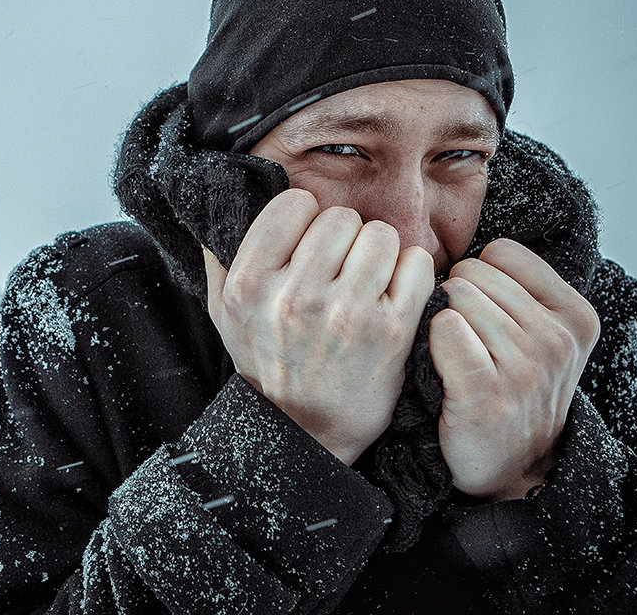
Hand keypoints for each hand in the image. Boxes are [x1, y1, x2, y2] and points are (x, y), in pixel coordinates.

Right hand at [203, 188, 433, 465]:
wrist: (305, 432)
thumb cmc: (268, 366)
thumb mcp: (225, 316)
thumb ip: (220, 262)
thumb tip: (222, 208)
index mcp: (251, 284)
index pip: (295, 203)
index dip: (306, 218)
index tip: (308, 243)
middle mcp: (296, 297)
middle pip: (341, 217)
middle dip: (344, 237)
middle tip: (341, 267)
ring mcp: (346, 314)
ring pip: (381, 235)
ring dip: (379, 253)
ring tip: (368, 279)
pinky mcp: (391, 331)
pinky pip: (416, 264)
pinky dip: (411, 273)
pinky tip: (395, 292)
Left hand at [430, 238, 599, 500]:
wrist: (512, 467)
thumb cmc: (513, 386)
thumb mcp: (542, 333)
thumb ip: (519, 286)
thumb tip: (463, 242)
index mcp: (576, 315)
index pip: (501, 252)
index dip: (480, 277)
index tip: (485, 312)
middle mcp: (558, 339)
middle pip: (473, 274)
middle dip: (456, 300)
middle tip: (465, 341)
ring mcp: (525, 367)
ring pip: (454, 299)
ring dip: (442, 325)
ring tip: (458, 358)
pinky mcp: (487, 393)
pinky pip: (444, 330)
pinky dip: (432, 343)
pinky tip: (444, 368)